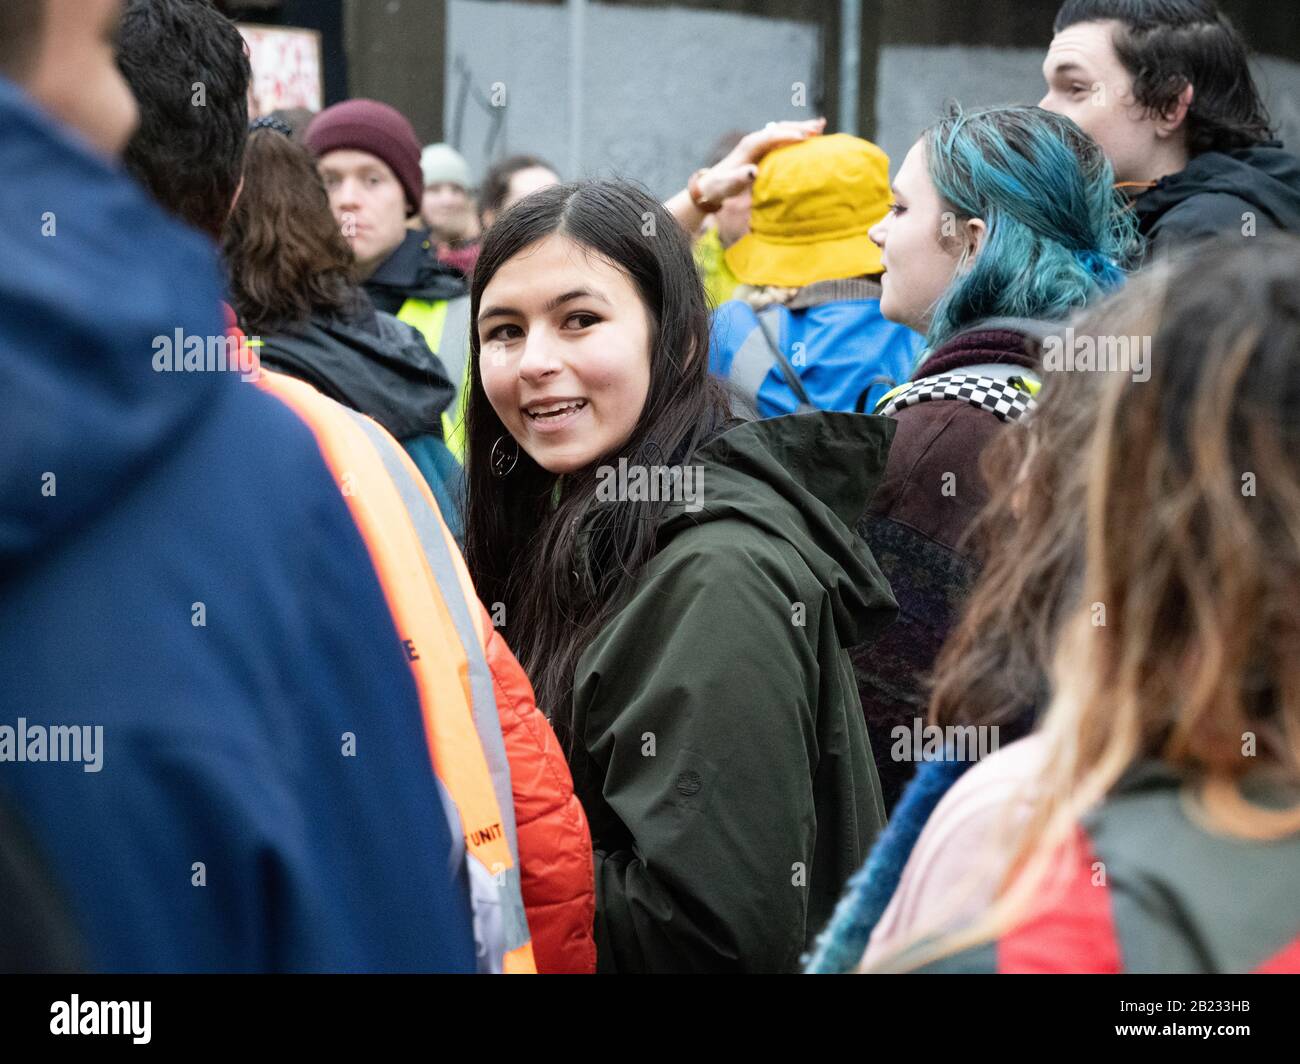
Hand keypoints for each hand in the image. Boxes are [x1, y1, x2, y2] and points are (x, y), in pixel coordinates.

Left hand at [697, 117, 826, 202]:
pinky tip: (813, 134)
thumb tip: (753, 172)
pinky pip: (784, 138)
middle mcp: (756, 140)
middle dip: (800, 127)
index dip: (788, 136)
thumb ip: (739, 179)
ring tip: (821, 126)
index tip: (805, 138)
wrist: (713, 184)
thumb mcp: (727, 185)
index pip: (771, 137)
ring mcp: (761, 143)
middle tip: (819, 128)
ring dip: (802, 127)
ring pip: (784, 130)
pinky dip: (798, 134)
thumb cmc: (720, 186)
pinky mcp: (765, 149)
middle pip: (781, 129)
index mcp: (749, 146)